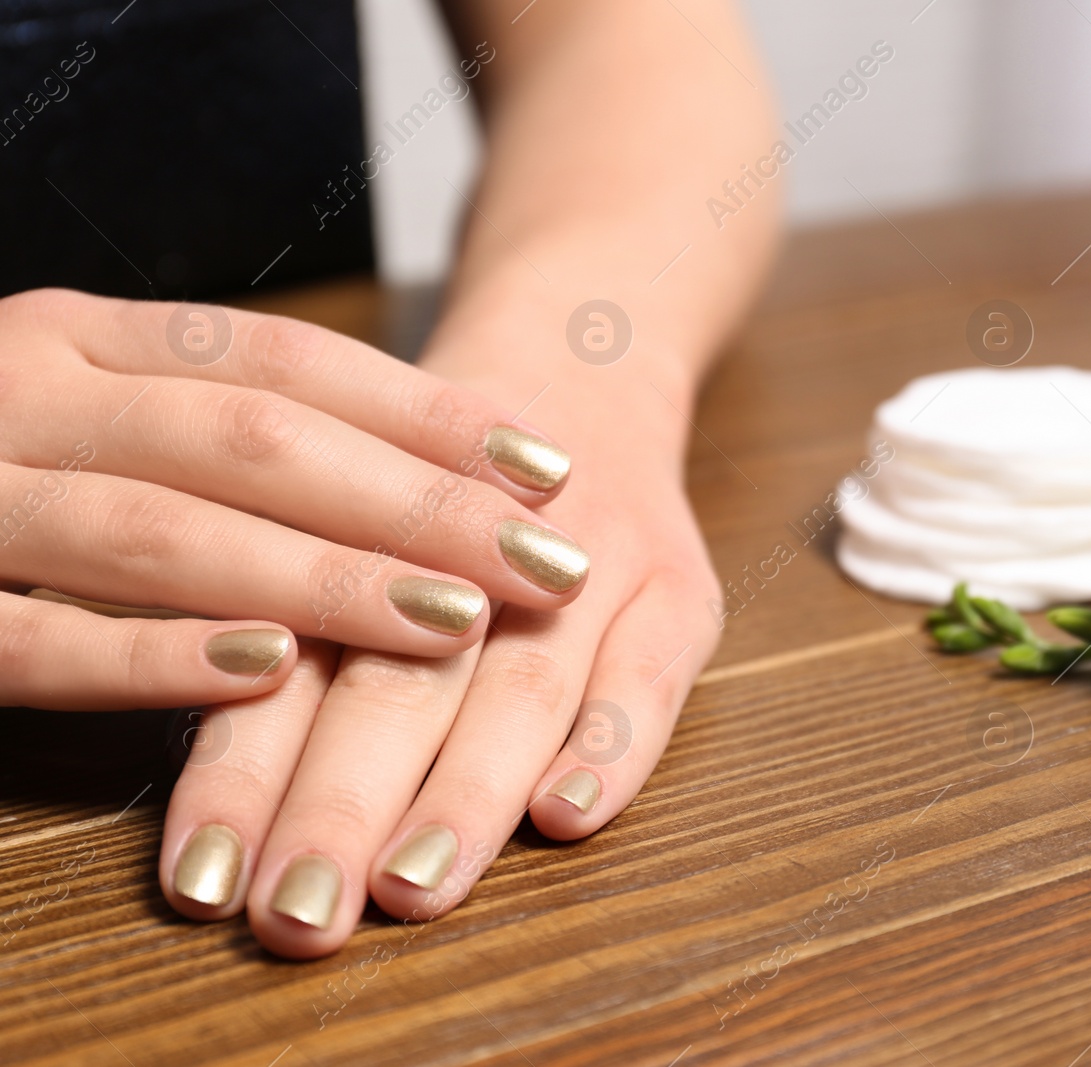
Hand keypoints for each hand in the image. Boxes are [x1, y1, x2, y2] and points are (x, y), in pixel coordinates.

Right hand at [0, 289, 588, 709]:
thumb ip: (207, 430)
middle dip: (416, 503)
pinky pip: (31, 631)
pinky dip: (147, 652)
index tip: (549, 465)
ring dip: (322, 576)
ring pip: (163, 527)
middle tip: (548, 559)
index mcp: (80, 338)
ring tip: (454, 616)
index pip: (287, 364)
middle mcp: (22, 387)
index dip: (427, 415)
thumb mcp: (88, 409)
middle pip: (256, 441)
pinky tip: (264, 669)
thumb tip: (409, 480)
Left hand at [159, 365, 722, 956]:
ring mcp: (591, 561)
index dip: (245, 776)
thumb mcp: (349, 519)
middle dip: (344, 804)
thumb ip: (283, 632)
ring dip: (466, 789)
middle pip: (401, 680)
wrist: (580, 354)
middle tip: (300, 915)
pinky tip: (567, 816)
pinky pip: (653, 671)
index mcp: (365, 529)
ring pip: (522, 681)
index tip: (207, 883)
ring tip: (413, 888)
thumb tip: (209, 794)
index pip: (292, 666)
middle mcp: (476, 548)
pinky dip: (614, 746)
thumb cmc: (437, 480)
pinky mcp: (678, 582)